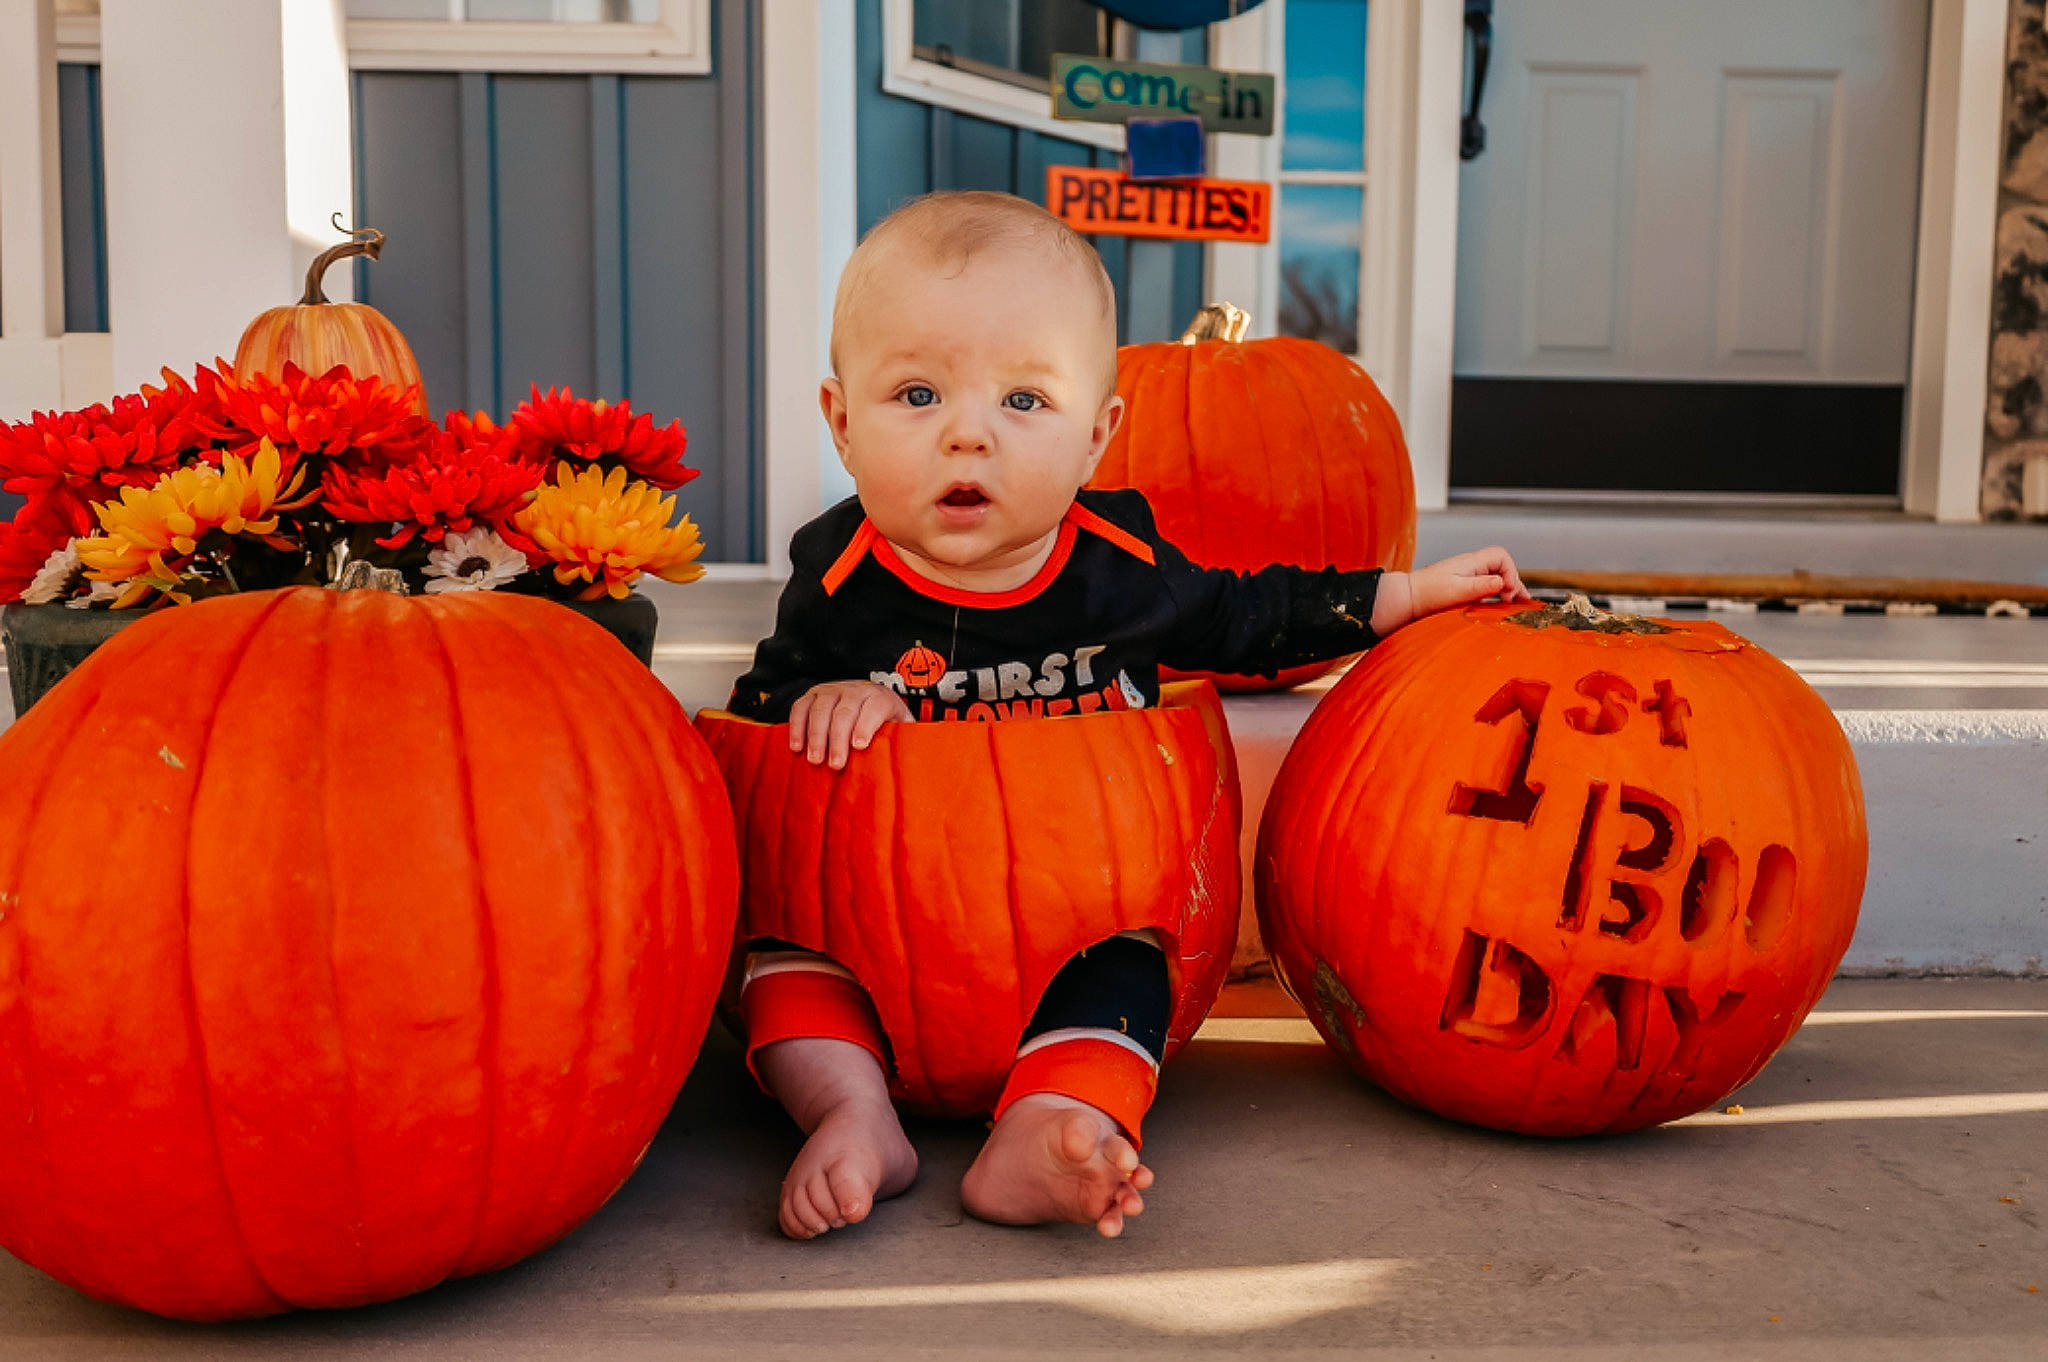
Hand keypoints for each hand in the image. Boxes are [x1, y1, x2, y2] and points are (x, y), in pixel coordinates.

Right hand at [788, 681, 912, 768]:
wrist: (866, 701)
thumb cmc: (884, 723)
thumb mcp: (900, 729)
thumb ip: (905, 741)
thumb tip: (912, 762)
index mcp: (879, 697)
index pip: (874, 707)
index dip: (866, 725)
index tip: (859, 746)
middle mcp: (855, 689)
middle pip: (845, 711)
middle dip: (838, 738)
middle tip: (835, 764)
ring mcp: (831, 690)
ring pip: (821, 708)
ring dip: (816, 735)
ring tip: (815, 760)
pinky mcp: (812, 695)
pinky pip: (801, 707)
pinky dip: (797, 726)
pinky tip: (797, 747)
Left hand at [1369, 546, 1533, 634]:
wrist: (1408, 598)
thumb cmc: (1428, 593)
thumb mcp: (1457, 590)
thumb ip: (1481, 586)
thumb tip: (1503, 582)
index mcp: (1471, 562)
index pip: (1501, 556)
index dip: (1510, 571)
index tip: (1507, 590)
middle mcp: (1472, 567)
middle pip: (1502, 568)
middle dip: (1513, 582)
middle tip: (1518, 601)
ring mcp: (1468, 576)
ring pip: (1496, 578)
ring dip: (1508, 589)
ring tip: (1519, 604)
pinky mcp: (1464, 587)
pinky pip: (1487, 587)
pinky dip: (1497, 594)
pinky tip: (1502, 605)